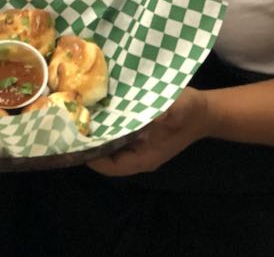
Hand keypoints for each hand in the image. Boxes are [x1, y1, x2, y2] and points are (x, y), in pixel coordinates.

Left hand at [87, 87, 210, 176]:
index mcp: (144, 158)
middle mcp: (137, 155)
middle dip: (88, 143)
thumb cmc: (190, 113)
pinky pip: (116, 133)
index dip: (92, 158)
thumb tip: (151, 114)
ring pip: (109, 145)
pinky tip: (94, 106)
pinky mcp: (136, 132)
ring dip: (95, 132)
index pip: (111, 167)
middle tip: (69, 124)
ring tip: (76, 114)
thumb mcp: (179, 109)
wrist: (204, 110)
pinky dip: (105, 123)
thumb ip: (165, 113)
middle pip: (106, 156)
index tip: (75, 141)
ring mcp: (136, 145)